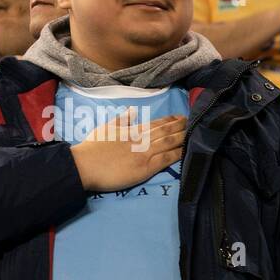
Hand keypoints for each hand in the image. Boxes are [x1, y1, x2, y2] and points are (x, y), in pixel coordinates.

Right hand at [69, 109, 185, 191]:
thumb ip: (121, 120)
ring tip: (195, 133)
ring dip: (182, 137)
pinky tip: (187, 151)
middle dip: (180, 126)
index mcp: (131, 130)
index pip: (155, 123)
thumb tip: (131, 112)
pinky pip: (166, 158)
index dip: (169, 120)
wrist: (85, 165)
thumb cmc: (92, 147)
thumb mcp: (106, 128)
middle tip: (194, 122)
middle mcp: (141, 139)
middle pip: (165, 130)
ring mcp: (144, 152)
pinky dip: (178, 153)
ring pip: (168, 142)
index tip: (180, 117)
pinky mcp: (145, 167)